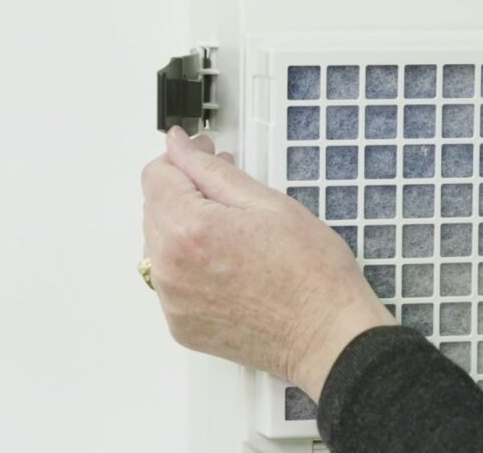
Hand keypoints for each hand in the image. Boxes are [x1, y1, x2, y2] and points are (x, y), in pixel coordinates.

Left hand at [141, 127, 394, 400]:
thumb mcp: (269, 203)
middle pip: (154, 209)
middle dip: (186, 193)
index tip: (206, 156)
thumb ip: (213, 171)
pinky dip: (191, 266)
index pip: (156, 176)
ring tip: (236, 235)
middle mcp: (169, 268)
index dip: (183, 159)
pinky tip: (230, 266)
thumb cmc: (313, 273)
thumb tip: (178, 146)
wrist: (328, 335)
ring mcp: (172, 302)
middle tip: (232, 195)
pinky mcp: (181, 326)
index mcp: (189, 230)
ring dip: (186, 230)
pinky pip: (171, 282)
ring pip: (160, 246)